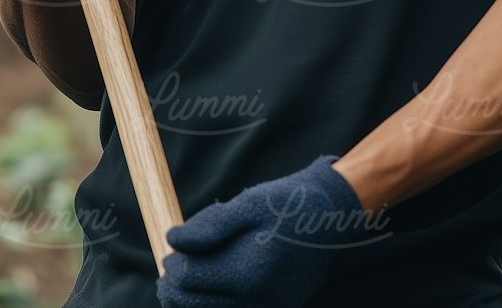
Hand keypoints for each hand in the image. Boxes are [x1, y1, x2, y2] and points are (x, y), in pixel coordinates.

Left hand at [156, 154, 383, 307]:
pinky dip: (214, 303)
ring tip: (186, 275)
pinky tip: (211, 285)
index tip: (175, 245)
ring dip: (191, 298)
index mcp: (247, 275)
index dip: (173, 263)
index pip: (187, 279)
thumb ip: (210, 225)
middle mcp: (257, 303)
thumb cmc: (287, 206)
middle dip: (175, 285)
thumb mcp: (249, 204)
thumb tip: (171, 240)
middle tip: (171, 264)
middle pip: (193, 304)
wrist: (329, 221)